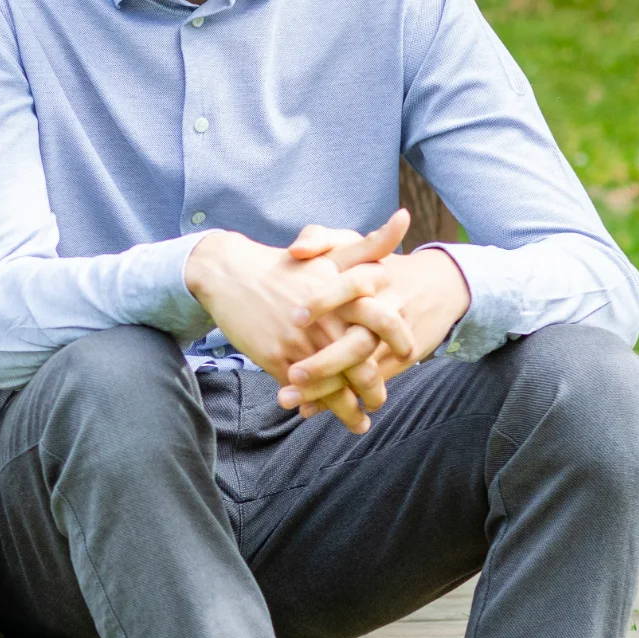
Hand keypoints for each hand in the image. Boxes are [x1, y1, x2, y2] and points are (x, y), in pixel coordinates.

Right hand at [185, 219, 403, 431]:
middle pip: (362, 363)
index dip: (399, 342)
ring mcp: (300, 342)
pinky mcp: (276, 358)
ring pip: (334, 384)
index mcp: (343, 295)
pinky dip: (314, 406)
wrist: (230, 274)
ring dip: (349, 408)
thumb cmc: (284, 267)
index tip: (408, 355)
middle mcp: (325, 320)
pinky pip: (302, 390)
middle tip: (379, 399)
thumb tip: (405, 217)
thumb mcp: (329, 252)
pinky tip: (320, 414)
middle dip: (374, 388)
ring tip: (359, 420)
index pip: (383, 321)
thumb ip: (372, 244)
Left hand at [280, 228, 471, 425]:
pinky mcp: (396, 362)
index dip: (325, 300)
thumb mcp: (351, 245)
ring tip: (290, 398)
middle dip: (328, 361)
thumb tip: (296, 250)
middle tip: (293, 373)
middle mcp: (386, 311)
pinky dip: (338, 400)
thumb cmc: (374, 265)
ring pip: (362, 371)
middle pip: (361, 342)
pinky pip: (367, 385)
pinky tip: (307, 408)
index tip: (295, 318)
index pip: (352, 286)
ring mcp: (393, 342)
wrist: (438, 286)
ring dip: (328, 389)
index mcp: (374, 276)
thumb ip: (320, 239)